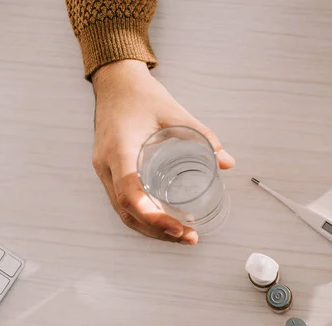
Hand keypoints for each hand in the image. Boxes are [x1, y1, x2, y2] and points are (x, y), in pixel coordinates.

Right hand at [91, 60, 234, 243]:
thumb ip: (202, 136)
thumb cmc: (142, 95)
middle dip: (157, 231)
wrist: (115, 82)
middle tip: (188, 237)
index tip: (177, 227)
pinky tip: (164, 222)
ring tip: (180, 235)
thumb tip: (228, 162)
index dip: (152, 216)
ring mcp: (104, 170)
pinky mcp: (109, 171)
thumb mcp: (175, 111)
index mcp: (119, 150)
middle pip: (127, 212)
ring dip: (150, 229)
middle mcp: (106, 165)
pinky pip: (122, 202)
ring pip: (123, 212)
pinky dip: (142, 217)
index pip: (129, 193)